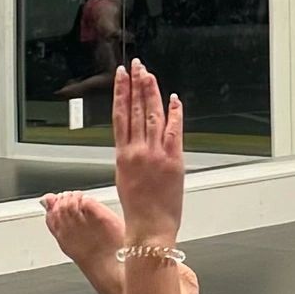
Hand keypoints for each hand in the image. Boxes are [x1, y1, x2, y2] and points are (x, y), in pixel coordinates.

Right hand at [113, 60, 183, 245]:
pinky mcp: (173, 160)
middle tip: (137, 65)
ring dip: (152, 92)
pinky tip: (174, 98)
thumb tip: (131, 142)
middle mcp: (137, 150)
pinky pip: (174, 130)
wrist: (149, 228)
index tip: (121, 76)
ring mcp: (155, 154)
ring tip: (149, 74)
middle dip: (136, 84)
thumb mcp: (124, 179)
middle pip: (136, 109)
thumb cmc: (138, 210)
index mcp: (122, 155)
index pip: (120, 116)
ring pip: (153, 114)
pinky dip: (174, 112)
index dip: (121, 92)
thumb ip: (129, 157)